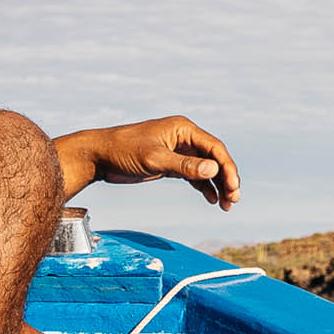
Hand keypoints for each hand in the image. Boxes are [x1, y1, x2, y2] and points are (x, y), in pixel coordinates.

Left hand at [55, 117, 240, 209]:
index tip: (233, 187)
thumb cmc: (124, 151)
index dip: (227, 167)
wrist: (99, 156)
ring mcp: (177, 151)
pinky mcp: (170, 163)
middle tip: (233, 199)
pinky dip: (203, 186)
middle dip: (225, 178)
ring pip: (205, 168)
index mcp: (182, 129)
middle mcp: (183, 137)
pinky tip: (211, 199)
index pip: (214, 147)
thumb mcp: (154, 159)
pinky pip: (193, 175)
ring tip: (225, 204)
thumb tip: (213, 169)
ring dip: (217, 185)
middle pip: (214, 158)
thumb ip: (184, 166)